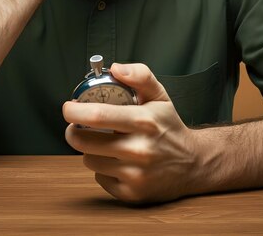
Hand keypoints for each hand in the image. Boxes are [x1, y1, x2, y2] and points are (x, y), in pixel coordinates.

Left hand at [62, 63, 198, 203]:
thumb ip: (139, 75)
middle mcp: (139, 150)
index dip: (75, 111)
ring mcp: (135, 174)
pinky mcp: (132, 194)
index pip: (98, 115)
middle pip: (86, 142)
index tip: (68, 107)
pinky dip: (103, 169)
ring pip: (90, 160)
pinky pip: (100, 178)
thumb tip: (115, 68)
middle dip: (74, 132)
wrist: (193, 163)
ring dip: (90, 150)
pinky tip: (115, 160)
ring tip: (102, 142)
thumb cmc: (170, 126)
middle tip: (76, 127)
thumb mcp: (160, 94)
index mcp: (144, 121)